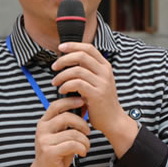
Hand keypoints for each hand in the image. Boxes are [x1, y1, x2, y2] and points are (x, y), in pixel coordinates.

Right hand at [19, 96, 89, 166]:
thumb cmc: (55, 155)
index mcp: (44, 123)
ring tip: (86, 146)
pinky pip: (73, 145)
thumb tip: (82, 107)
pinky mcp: (50, 152)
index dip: (70, 101)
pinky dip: (82, 149)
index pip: (56, 105)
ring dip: (84, 140)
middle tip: (88, 132)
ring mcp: (45, 141)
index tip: (82, 101)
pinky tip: (82, 153)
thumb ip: (68, 124)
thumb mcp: (61, 136)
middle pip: (66, 117)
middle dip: (82, 123)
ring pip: (72, 133)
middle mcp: (42, 130)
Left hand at [51, 42, 137, 156]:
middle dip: (64, 59)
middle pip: (81, 56)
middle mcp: (105, 72)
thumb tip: (68, 61)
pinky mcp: (97, 94)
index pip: (88, 48)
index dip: (73, 45)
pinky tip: (62, 90)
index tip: (61, 47)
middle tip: (54, 67)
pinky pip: (77, 84)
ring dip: (62, 75)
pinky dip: (66, 86)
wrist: (113, 120)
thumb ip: (87, 71)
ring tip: (56, 82)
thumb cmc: (101, 102)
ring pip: (77, 70)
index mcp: (105, 66)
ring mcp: (102, 83)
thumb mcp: (97, 82)